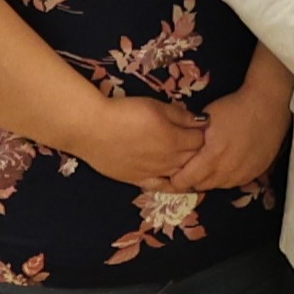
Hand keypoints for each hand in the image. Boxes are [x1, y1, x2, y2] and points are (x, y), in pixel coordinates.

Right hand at [80, 96, 207, 188]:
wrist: (91, 129)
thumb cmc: (124, 113)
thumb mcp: (156, 106)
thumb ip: (181, 115)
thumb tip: (202, 121)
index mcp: (176, 140)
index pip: (200, 140)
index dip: (200, 132)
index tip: (197, 127)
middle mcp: (169, 160)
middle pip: (194, 158)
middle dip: (197, 150)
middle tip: (192, 142)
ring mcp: (155, 172)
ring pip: (181, 174)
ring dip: (188, 167)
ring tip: (188, 160)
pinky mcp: (138, 180)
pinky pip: (161, 186)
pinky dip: (172, 184)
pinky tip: (176, 180)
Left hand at [163, 87, 293, 193]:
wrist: (267, 105)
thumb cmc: (233, 108)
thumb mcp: (204, 119)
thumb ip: (191, 140)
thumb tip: (177, 152)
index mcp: (212, 155)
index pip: (186, 180)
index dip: (176, 179)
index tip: (173, 172)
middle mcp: (228, 169)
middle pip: (201, 186)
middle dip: (192, 179)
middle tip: (189, 168)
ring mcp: (244, 172)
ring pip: (219, 185)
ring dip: (210, 179)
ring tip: (209, 165)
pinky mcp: (257, 172)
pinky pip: (236, 182)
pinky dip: (227, 177)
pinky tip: (226, 164)